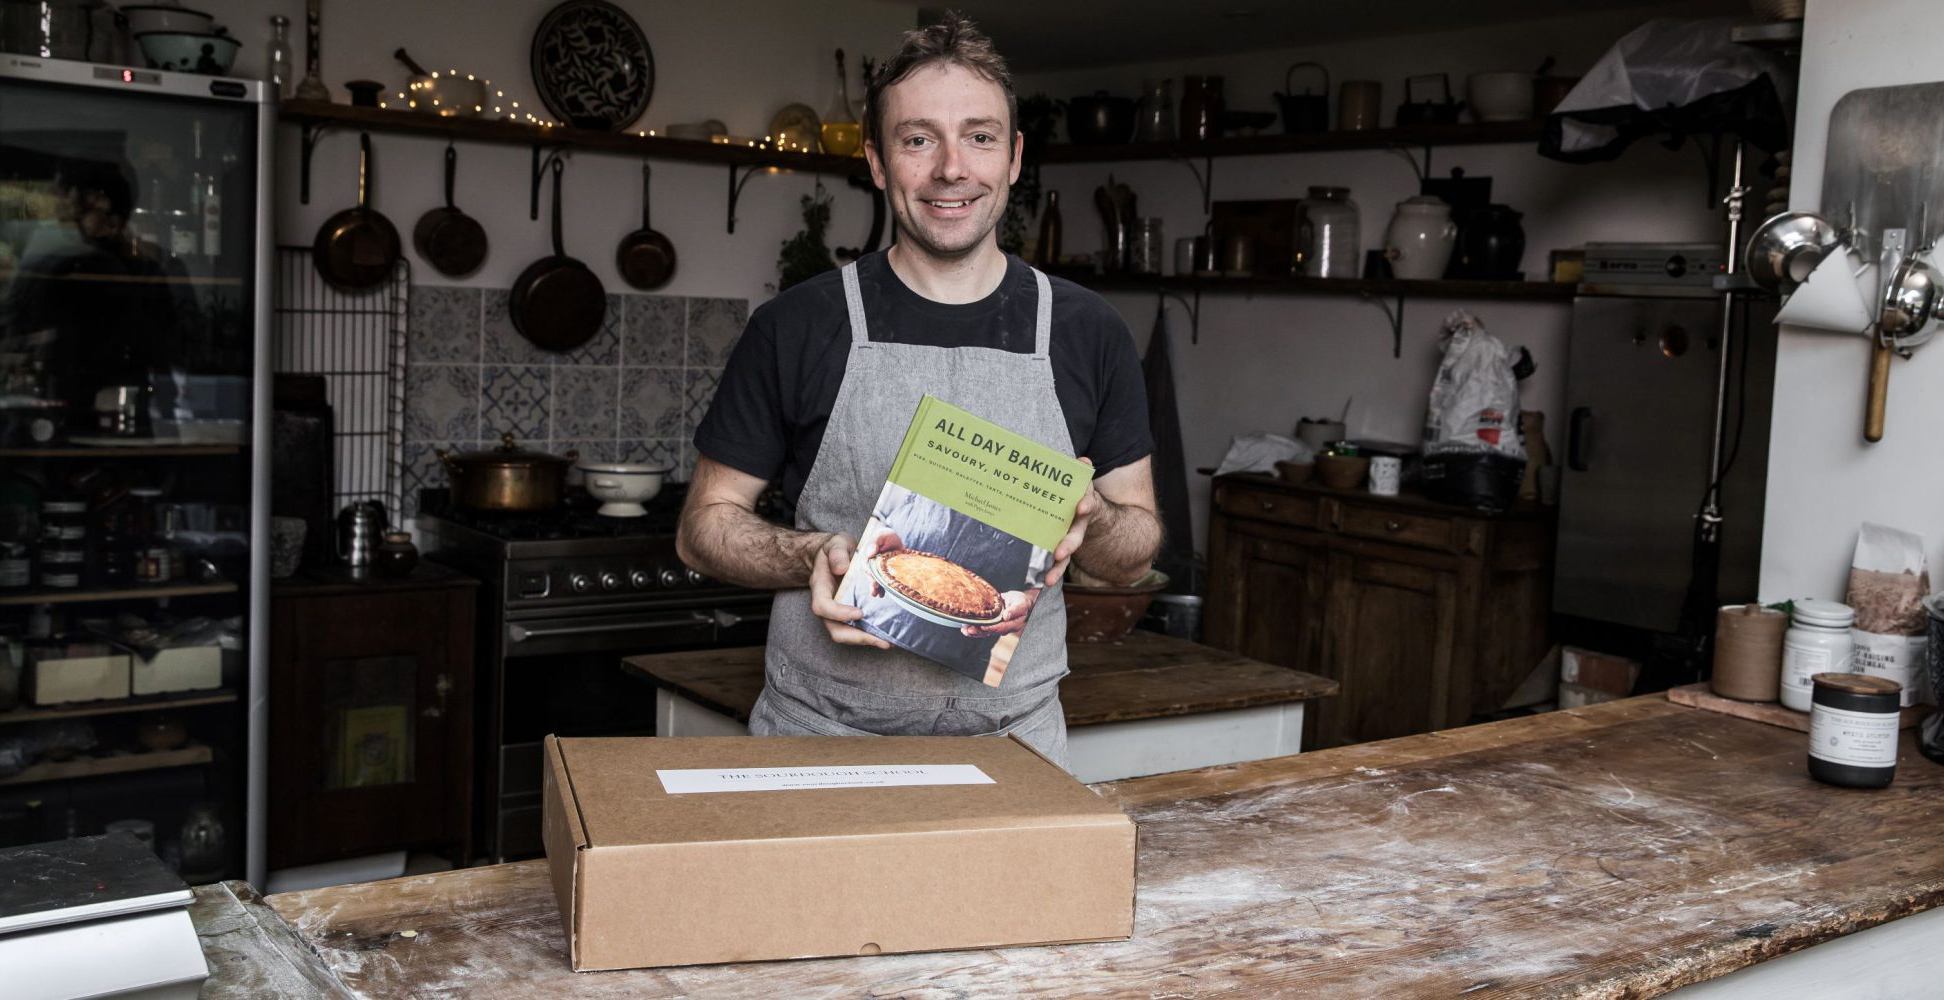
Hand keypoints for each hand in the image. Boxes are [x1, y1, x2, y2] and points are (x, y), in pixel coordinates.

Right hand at [807, 533, 890, 648]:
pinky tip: (886, 636)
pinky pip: (854, 629)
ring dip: (865, 640)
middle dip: (856, 637)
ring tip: (887, 642)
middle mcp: (826, 604)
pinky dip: (869, 635)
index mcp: (820, 587)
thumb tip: (842, 569)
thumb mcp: (836, 544)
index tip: (859, 613)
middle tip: (880, 640)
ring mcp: (836, 612)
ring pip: (845, 634)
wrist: (836, 554)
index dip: (839, 614)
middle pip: (834, 629)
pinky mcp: (847, 614)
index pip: (823, 606)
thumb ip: (837, 554)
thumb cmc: (836, 549)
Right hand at [857, 528, 904, 596]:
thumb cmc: (886, 536)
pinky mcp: (880, 575)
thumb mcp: (881, 536)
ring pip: (873, 580)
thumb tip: (870, 553)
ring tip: (877, 594)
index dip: (869, 570)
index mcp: (865, 554)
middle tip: (875, 587)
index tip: (872, 576)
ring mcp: (873, 571)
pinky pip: (879, 583)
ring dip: (875, 588)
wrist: (892, 541)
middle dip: (872, 581)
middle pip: (869, 574)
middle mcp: (867, 564)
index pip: (866, 564)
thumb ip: (874, 542)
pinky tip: (881, 594)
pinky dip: (880, 589)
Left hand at [962, 588, 1035, 636]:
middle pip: (990, 632)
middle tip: (969, 630)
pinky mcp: (991, 624)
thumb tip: (1006, 616)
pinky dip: (973, 628)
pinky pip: (981, 628)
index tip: (983, 627)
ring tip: (965, 630)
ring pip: (984, 632)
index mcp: (1013, 624)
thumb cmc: (1021, 602)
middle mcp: (1004, 628)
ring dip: (974, 632)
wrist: (1018, 601)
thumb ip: (1015, 610)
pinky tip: (964, 628)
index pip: (1001, 628)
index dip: (992, 628)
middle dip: (979, 632)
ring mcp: (996, 626)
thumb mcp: (1021, 603)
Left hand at [1045, 458, 1098, 588]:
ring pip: (1064, 556)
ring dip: (1057, 568)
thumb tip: (1084, 461)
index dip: (1086, 505)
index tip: (1081, 507)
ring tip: (1048, 580)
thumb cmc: (1075, 495)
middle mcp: (1078, 527)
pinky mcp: (1056, 549)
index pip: (1088, 505)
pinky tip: (1037, 582)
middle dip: (1068, 545)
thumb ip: (1080, 473)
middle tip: (1060, 552)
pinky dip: (1047, 572)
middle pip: (1075, 538)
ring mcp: (1068, 540)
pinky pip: (1052, 563)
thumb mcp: (1079, 483)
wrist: (1081, 513)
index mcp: (1083, 507)